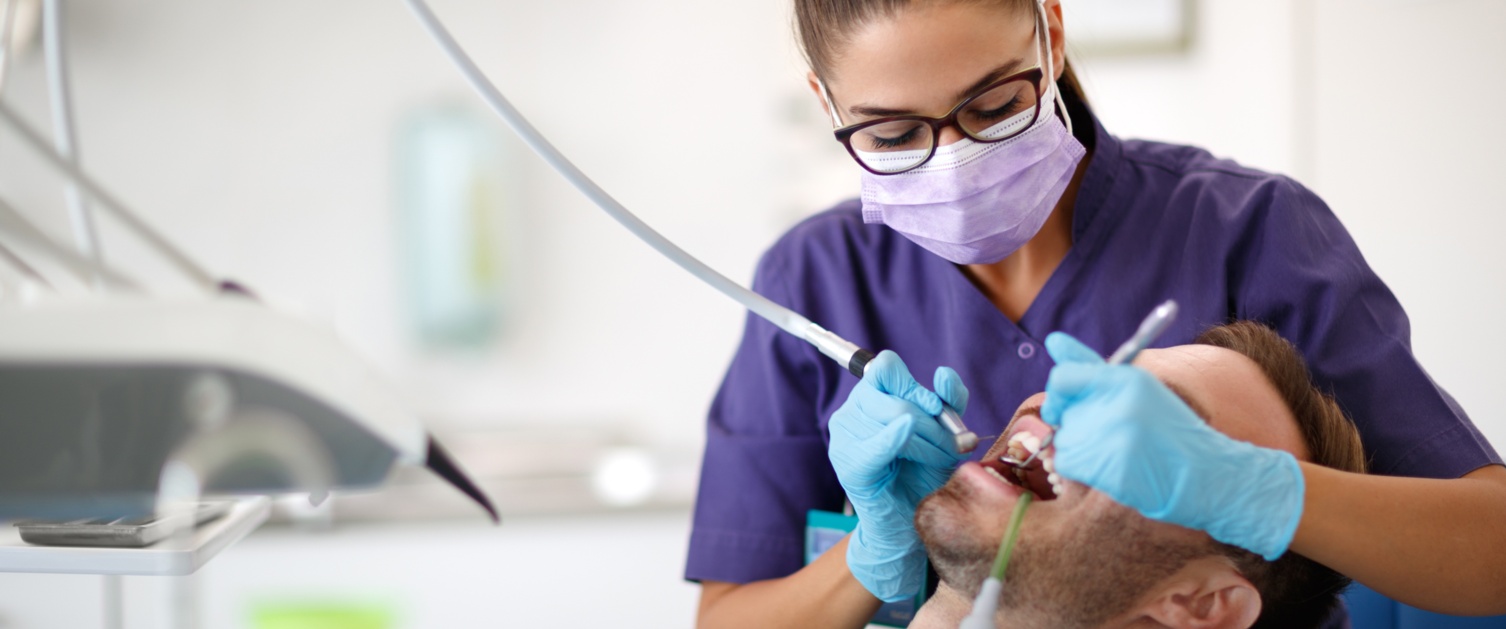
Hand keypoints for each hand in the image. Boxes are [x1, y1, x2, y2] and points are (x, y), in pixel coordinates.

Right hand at [828, 350, 967, 600]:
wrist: (912, 522)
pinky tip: (905, 436)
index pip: (886, 368)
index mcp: (872, 397)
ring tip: (937, 460)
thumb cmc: (923, 474)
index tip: (936, 409)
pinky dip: (892, 439)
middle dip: (932, 423)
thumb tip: (944, 374)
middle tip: (950, 448)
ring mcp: (846, 437)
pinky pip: (875, 445)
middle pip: (897, 397)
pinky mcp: (850, 464)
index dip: (914, 385)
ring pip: (895, 419)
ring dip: (928, 442)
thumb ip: (948, 402)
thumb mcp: (943, 433)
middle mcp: (852, 412)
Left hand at [1039, 332, 1303, 559]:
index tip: (1063, 404)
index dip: (1058, 392)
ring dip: (1081, 448)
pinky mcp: (1105, 467)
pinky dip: (1083, 469)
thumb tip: (1052, 339)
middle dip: (1075, 423)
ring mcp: (1110, 437)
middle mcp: (1115, 404)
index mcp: (1125, 379)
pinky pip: (1068, 463)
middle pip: (1061, 411)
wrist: (1204, 474)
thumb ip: (1092, 368)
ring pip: (1063, 439)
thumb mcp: (1138, 389)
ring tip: (1119, 452)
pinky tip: (1113, 469)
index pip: (1063, 377)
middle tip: (1111, 435)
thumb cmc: (1168, 429)